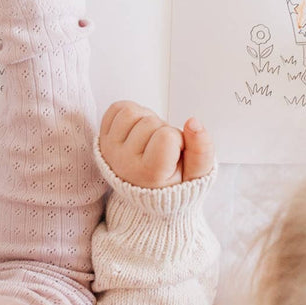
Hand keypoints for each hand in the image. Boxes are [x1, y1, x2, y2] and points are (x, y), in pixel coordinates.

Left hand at [99, 102, 214, 187]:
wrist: (146, 195)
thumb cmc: (173, 184)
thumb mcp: (197, 176)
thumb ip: (202, 150)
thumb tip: (193, 122)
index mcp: (148, 174)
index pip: (167, 137)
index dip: (178, 140)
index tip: (175, 155)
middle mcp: (124, 163)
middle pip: (150, 122)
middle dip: (162, 129)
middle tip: (163, 148)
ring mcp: (110, 151)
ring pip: (130, 113)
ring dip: (146, 118)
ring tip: (151, 137)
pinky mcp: (102, 139)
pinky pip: (117, 109)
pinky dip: (131, 112)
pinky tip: (138, 129)